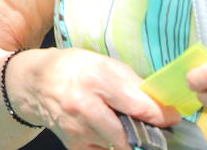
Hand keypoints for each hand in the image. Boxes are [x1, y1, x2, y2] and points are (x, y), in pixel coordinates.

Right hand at [8, 48, 178, 148]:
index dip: (162, 116)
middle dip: (149, 135)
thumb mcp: (104, 64)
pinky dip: (113, 145)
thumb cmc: (73, 69)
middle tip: (154, 128)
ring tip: (128, 126)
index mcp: (96, 80)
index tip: (171, 117)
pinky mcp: (75, 146)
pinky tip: (109, 133)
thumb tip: (162, 106)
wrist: (35, 83)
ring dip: (131, 140)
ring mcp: (78, 130)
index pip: (140, 107)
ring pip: (121, 146)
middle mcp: (85, 107)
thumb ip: (134, 84)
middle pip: (131, 135)